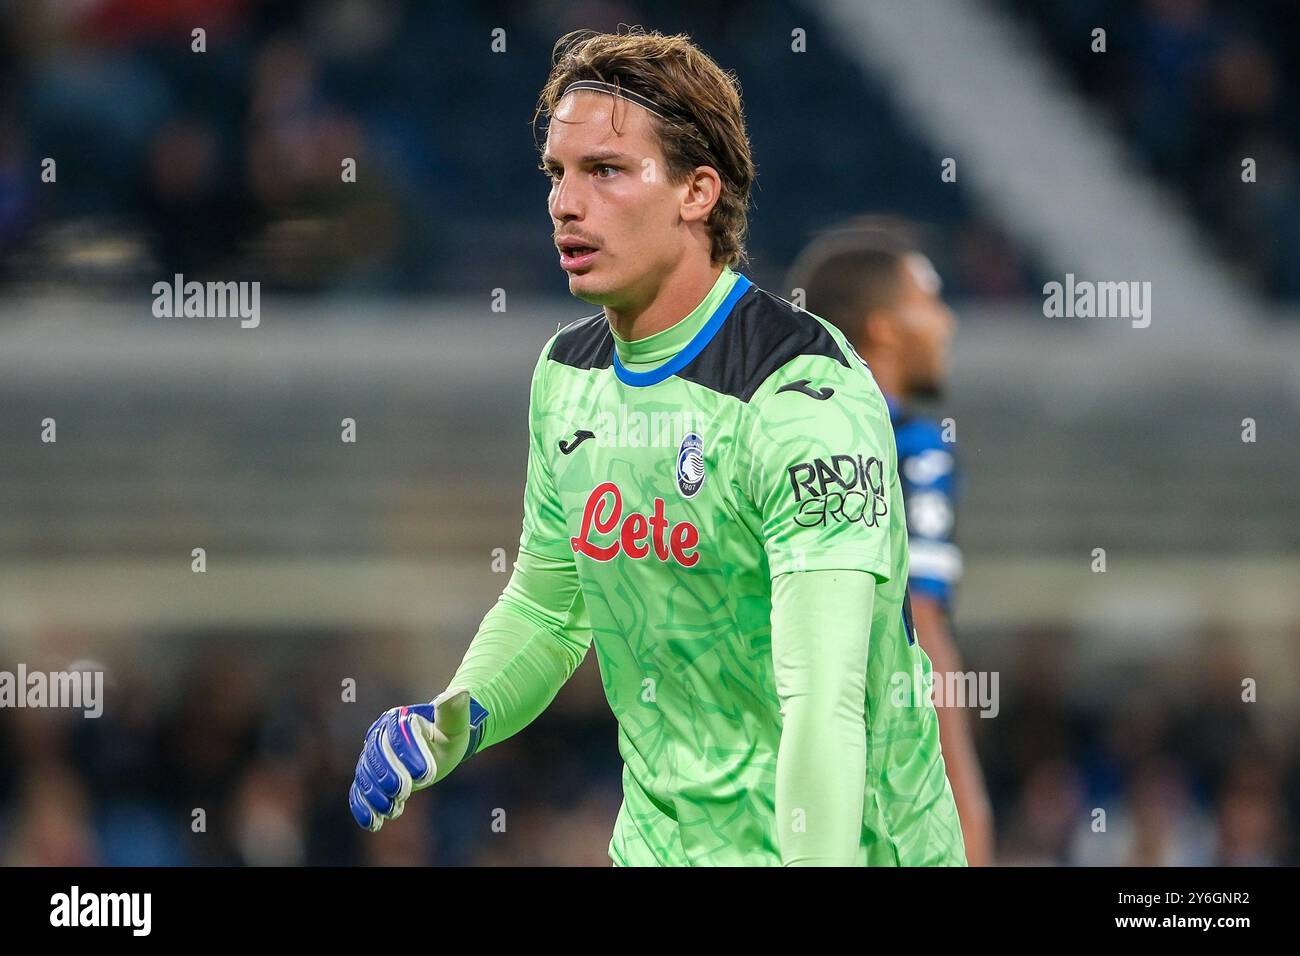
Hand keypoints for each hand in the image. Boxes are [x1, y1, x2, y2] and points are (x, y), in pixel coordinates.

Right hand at [349, 688, 480, 831]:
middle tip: (404, 792)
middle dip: (389, 776)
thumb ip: (455, 711)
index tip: (425, 774)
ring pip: (366, 775)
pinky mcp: (370, 777)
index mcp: (399, 718)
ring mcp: (372, 758)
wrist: (440, 744)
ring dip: (375, 794)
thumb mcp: (456, 724)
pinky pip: (360, 791)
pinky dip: (363, 807)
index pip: (399, 734)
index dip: (409, 754)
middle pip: (377, 756)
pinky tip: (373, 823)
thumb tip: (460, 693)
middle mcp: (380, 736)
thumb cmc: (449, 733)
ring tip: (391, 809)